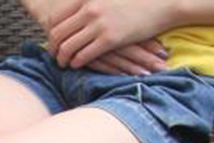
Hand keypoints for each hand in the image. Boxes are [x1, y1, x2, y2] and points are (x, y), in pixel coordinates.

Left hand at [47, 0, 173, 69]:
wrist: (162, 3)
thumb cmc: (135, 0)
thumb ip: (90, 2)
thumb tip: (77, 11)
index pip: (56, 18)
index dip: (50, 32)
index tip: (53, 40)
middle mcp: (90, 9)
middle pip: (57, 34)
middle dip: (53, 48)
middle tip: (55, 55)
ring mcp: (99, 24)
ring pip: (67, 47)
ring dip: (62, 58)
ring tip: (64, 63)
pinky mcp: (110, 39)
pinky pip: (83, 56)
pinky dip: (76, 63)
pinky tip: (77, 65)